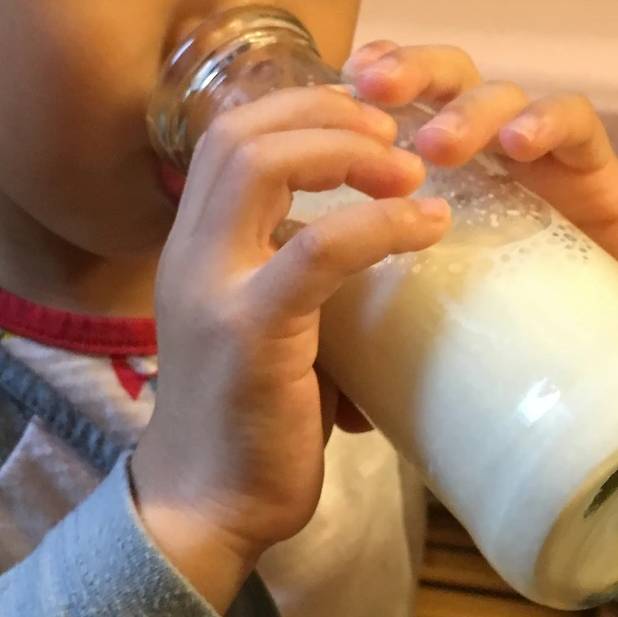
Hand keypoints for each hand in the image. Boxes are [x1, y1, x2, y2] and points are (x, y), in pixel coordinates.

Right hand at [131, 85, 450, 610]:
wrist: (204, 509)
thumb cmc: (246, 423)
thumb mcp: (263, 326)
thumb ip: (296, 274)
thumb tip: (374, 238)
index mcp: (193, 248)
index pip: (227, 134)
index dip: (299, 107)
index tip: (367, 121)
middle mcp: (190, 254)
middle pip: (239, 131)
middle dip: (325, 112)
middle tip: (393, 134)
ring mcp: (213, 289)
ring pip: (262, 165)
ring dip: (346, 150)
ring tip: (409, 171)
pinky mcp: (251, 333)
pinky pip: (318, 249)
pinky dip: (380, 225)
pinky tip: (426, 228)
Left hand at [346, 41, 617, 353]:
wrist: (593, 377)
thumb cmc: (490, 340)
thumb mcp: (409, 315)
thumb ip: (352, 299)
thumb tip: (279, 332)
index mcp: (427, 172)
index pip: (389, 108)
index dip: (357, 90)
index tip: (322, 94)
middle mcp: (481, 151)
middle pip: (442, 79)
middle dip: (407, 71)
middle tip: (373, 86)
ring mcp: (538, 155)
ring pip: (501, 94)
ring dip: (466, 109)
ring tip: (437, 145)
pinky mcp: (594, 172)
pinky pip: (577, 121)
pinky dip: (547, 121)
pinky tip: (518, 145)